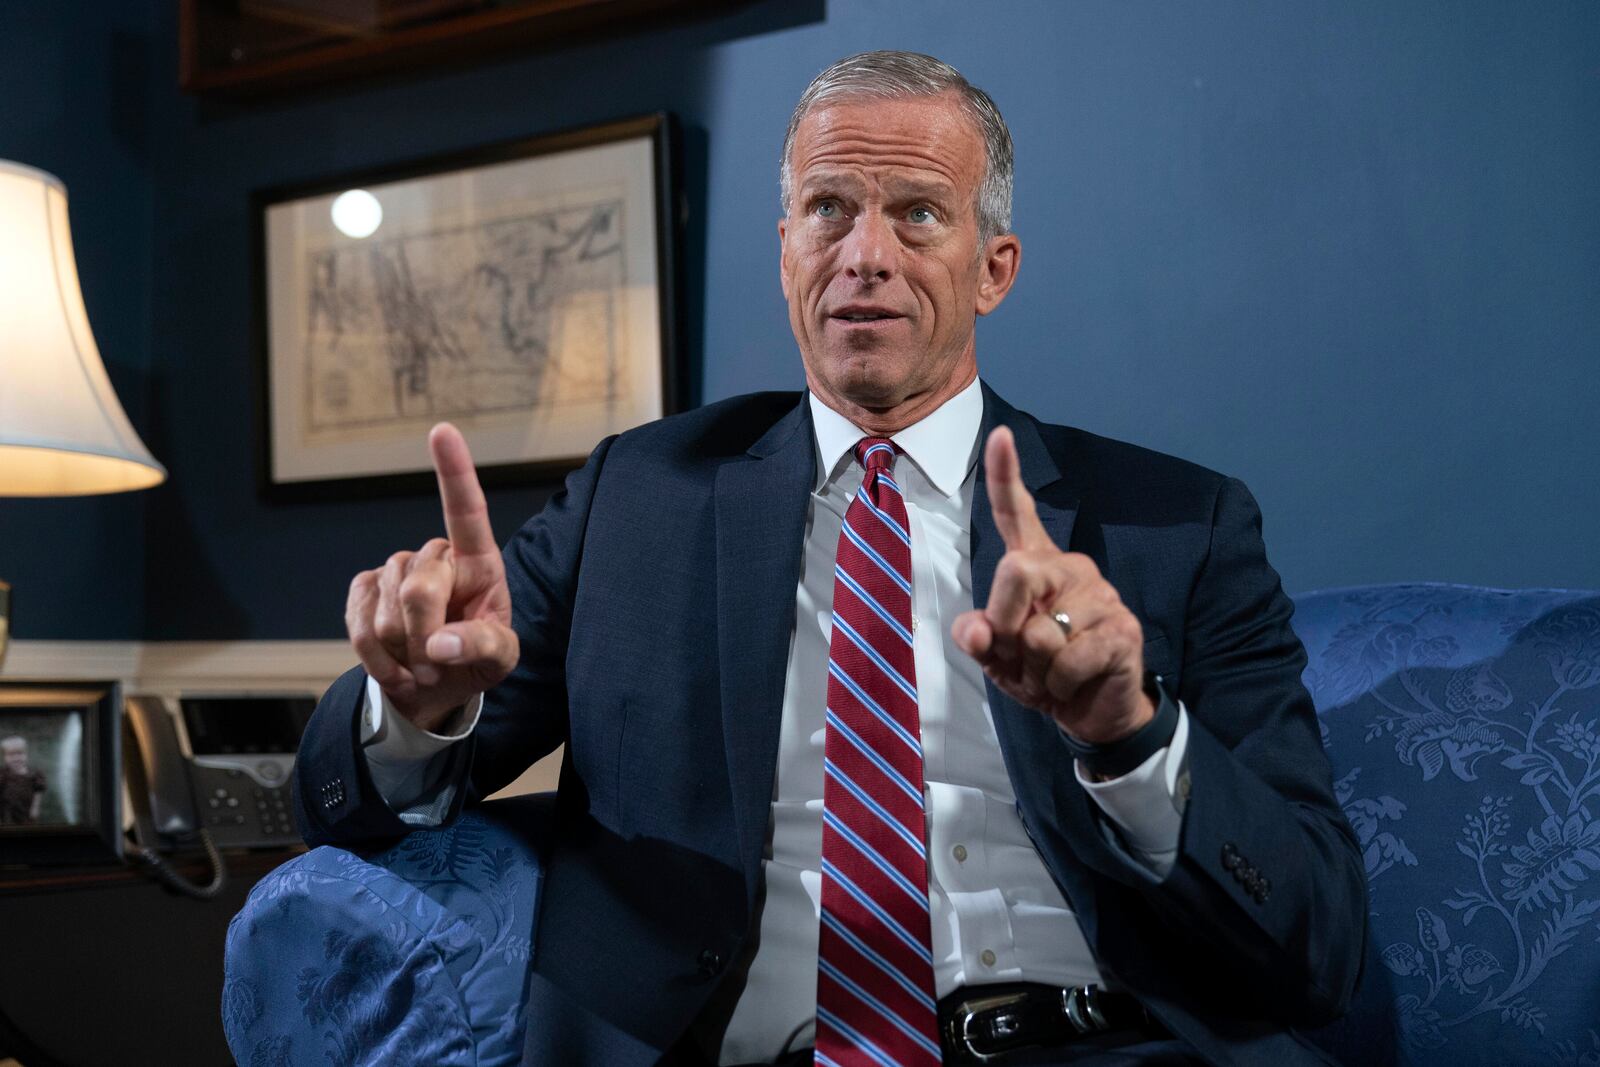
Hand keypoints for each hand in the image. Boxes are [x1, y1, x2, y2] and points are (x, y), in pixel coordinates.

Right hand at [345, 424, 518, 731]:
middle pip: (420, 590)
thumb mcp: (500, 659)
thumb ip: (483, 646)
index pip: (466, 512)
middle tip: (436, 667)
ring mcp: (396, 570)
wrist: (434, 685)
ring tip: (422, 665)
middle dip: (425, 638)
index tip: (442, 431)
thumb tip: (440, 644)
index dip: (454, 471)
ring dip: (403, 653)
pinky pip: (358, 624)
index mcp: (479, 562)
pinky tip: (395, 667)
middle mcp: (436, 557)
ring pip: (386, 614)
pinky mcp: (364, 589)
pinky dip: (375, 659)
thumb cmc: (476, 660)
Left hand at [952, 426, 1154, 744]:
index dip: (1006, 476)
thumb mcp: (995, 657)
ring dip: (1034, 669)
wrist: (1090, 713)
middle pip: (1016, 573)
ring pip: (1039, 632)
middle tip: (1021, 655)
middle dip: (1005, 626)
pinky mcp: (1121, 631)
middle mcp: (1071, 569)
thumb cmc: (1039, 673)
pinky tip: (1074, 682)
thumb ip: (976, 638)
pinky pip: (1066, 660)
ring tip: (1051, 672)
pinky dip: (1057, 684)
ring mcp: (1101, 597)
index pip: (1017, 514)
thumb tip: (977, 629)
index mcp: (1036, 564)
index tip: (1000, 435)